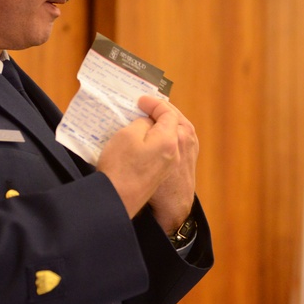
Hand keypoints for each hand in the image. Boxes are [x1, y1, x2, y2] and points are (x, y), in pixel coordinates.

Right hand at [95, 95, 186, 219]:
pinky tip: (150, 138)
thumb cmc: (123, 169)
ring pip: (175, 134)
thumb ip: (142, 123)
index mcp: (171, 137)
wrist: (124, 203)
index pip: (167, 111)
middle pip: (175, 121)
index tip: (140, 100)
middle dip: (160, 112)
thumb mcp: (127, 136)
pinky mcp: (171, 170)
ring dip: (162, 124)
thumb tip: (148, 122)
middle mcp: (180, 148)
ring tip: (147, 120)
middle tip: (145, 107)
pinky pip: (172, 146)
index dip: (153, 102)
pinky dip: (163, 137)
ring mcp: (177, 161)